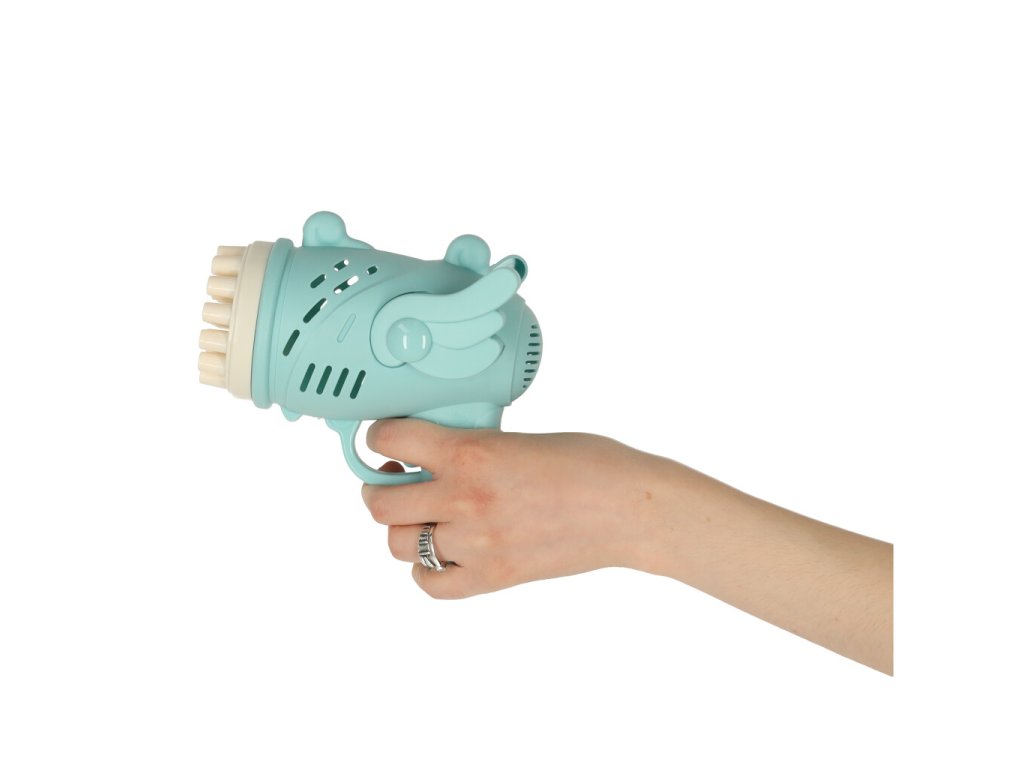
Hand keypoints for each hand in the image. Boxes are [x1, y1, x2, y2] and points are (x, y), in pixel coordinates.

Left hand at [360, 419, 661, 597]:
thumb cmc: (589, 463)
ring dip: (402, 529)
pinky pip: (431, 583)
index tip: (383, 440)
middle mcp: (464, 498)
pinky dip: (426, 570)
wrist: (628, 509)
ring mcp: (475, 543)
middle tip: (394, 482)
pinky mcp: (493, 577)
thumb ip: (473, 448)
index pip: (391, 440)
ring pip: (399, 544)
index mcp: (471, 451)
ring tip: (421, 518)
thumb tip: (437, 457)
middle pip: (380, 504)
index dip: (379, 437)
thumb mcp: (519, 437)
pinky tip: (440, 554)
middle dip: (379, 490)